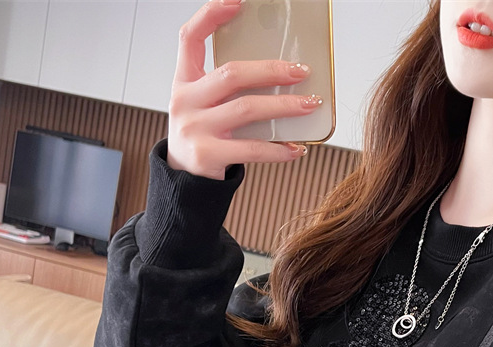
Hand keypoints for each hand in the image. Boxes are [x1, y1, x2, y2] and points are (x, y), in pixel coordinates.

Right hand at [168, 0, 318, 178]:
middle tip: (302, 71)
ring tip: (309, 105)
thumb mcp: (204, 106)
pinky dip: (278, 150)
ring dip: (284, 106)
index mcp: (184, 82)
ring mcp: (195, 129)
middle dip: (271, 70)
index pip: (189, 38)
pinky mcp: (208, 156)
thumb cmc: (203, 138)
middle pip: (232, 74)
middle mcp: (185, 101)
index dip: (211, 15)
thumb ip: (227, 90)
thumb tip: (280, 75)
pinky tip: (297, 148)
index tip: (238, 1)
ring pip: (246, 109)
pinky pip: (251, 149)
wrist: (183, 181)